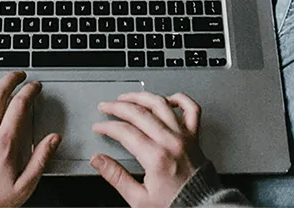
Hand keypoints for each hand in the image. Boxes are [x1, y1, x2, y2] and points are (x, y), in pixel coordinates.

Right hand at [91, 92, 207, 207]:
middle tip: (106, 107)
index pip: (125, 131)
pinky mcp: (195, 136)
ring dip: (141, 97)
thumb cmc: (174, 205)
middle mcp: (171, 142)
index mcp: (156, 157)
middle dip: (118, 107)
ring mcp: (184, 136)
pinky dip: (180, 99)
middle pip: (140, 113)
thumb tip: (98, 161)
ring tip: (128, 97)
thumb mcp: (138, 199)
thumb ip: (116, 177)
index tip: (99, 127)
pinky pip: (191, 109)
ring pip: (161, 104)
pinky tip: (167, 98)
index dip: (107, 126)